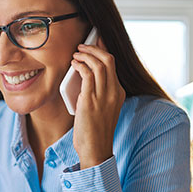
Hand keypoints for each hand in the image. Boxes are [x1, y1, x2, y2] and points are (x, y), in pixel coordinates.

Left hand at [70, 37, 125, 168]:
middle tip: (82, 46)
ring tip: (76, 53)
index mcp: (119, 93)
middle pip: (109, 59)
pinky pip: (88, 75)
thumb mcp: (102, 109)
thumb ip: (97, 93)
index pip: (113, 65)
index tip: (95, 41)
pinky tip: (74, 64)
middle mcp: (114, 92)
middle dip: (94, 48)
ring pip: (99, 64)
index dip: (103, 50)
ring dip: (86, 55)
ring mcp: (104, 97)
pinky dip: (80, 65)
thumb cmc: (95, 132)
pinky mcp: (91, 101)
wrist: (96, 151)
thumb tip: (84, 77)